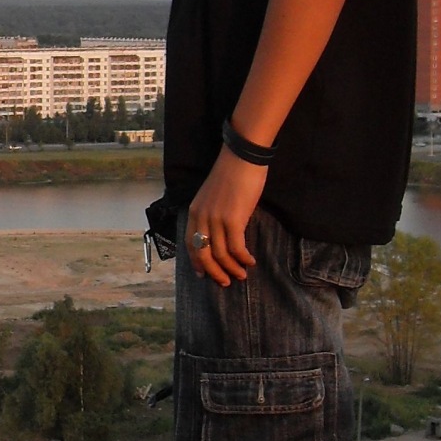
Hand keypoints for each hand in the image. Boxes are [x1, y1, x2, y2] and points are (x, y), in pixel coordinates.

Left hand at [186, 147, 267, 285]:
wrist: (242, 158)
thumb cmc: (232, 174)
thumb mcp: (213, 196)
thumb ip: (212, 214)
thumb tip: (221, 234)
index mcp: (194, 212)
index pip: (190, 244)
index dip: (196, 262)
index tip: (203, 274)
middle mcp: (201, 218)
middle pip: (203, 254)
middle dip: (213, 272)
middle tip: (224, 282)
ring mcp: (216, 220)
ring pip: (220, 254)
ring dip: (232, 268)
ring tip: (241, 275)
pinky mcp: (233, 220)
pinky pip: (236, 248)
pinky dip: (243, 259)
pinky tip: (250, 261)